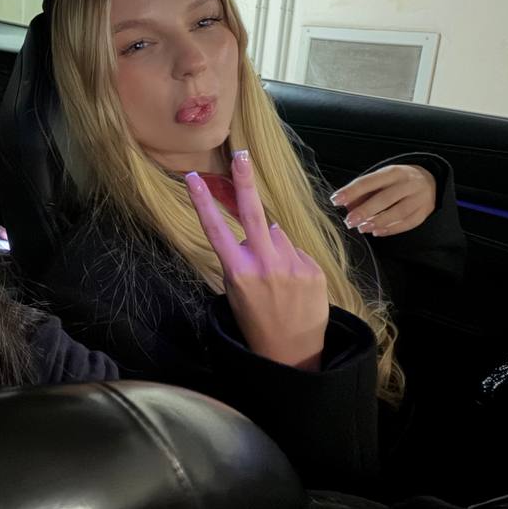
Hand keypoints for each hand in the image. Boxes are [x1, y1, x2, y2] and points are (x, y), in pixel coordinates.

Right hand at [185, 151, 328, 369]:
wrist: (292, 354)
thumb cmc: (256, 322)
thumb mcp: (236, 294)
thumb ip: (244, 259)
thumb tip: (266, 228)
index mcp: (238, 272)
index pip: (216, 230)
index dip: (203, 202)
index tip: (194, 178)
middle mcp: (264, 265)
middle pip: (254, 214)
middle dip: (246, 181)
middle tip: (242, 154)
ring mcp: (292, 266)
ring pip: (278, 236)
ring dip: (275, 247)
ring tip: (277, 281)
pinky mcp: (313, 270)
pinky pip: (297, 252)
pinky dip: (292, 262)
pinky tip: (292, 286)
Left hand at [330, 165, 435, 237]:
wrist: (429, 180)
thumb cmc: (396, 181)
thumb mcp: (381, 179)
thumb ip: (363, 191)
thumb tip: (344, 204)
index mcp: (394, 172)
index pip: (370, 181)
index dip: (352, 191)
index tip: (336, 200)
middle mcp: (409, 183)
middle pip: (386, 198)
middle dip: (365, 210)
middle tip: (349, 220)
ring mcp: (419, 198)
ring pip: (399, 212)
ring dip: (378, 221)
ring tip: (361, 228)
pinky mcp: (425, 211)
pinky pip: (408, 223)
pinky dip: (391, 229)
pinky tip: (376, 232)